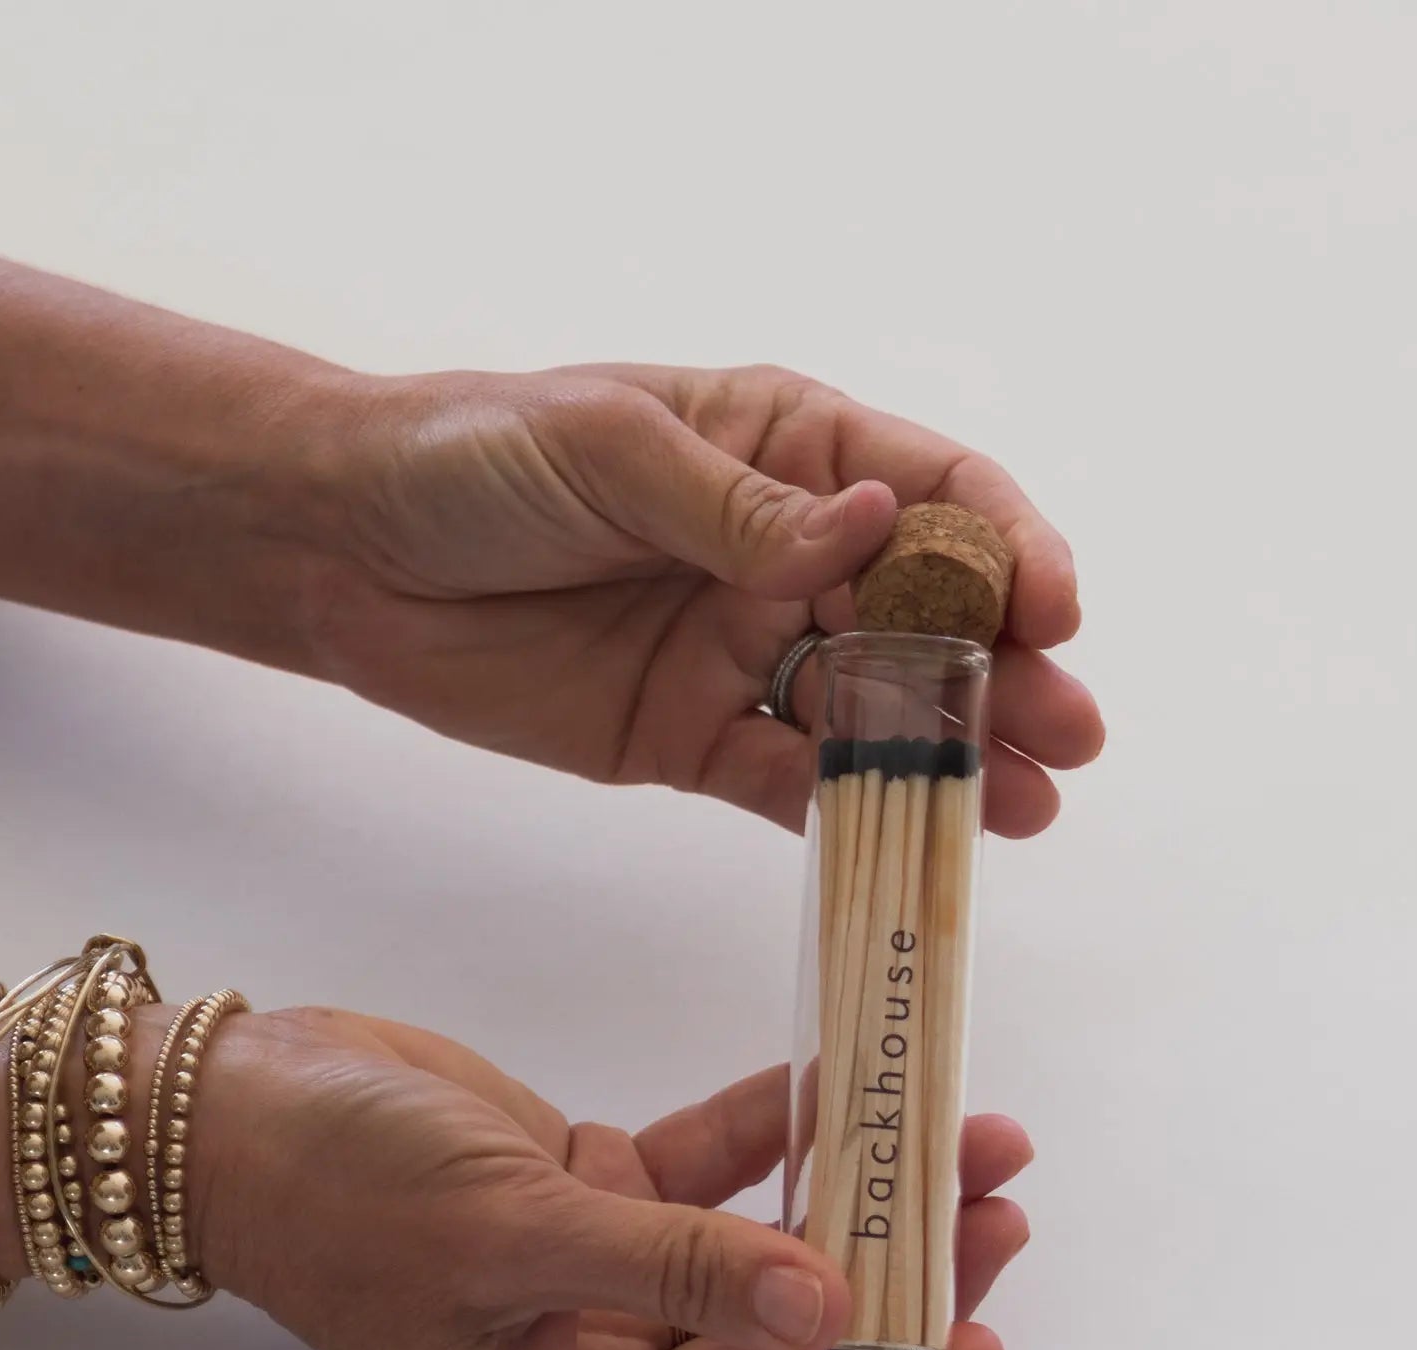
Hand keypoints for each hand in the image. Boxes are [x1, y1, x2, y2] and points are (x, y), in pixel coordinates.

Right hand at [193, 1007, 1031, 1349]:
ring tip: (967, 1140)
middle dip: (896, 1289)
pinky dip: (775, 1136)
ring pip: (766, 1263)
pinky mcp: (594, 1195)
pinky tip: (846, 1086)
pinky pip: (710, 1177)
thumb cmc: (346, 1197)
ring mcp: (601, 1284)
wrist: (240, 1102)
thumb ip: (680, 1269)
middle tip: (996, 1214)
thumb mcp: (516, 1237)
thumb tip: (828, 1308)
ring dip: (858, 1204)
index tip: (976, 1347)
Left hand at [277, 363, 1101, 830]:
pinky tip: (919, 833)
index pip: (929, 492)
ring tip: (1024, 801)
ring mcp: (740, 652)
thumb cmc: (476, 460)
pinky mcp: (689, 739)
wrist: (348, 552)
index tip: (1052, 608)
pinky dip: (848, 807)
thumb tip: (873, 530)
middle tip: (1069, 728)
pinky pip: (785, 779)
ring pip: (870, 707)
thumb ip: (739, 507)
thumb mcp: (611, 451)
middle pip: (922, 614)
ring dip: (949, 752)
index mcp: (783, 449)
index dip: (1005, 546)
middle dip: (1003, 670)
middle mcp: (782, 552)